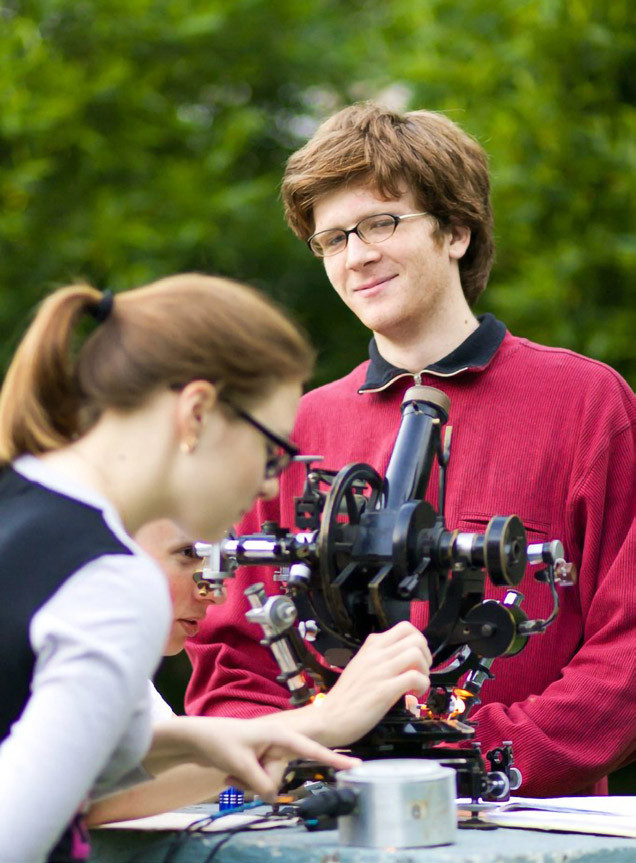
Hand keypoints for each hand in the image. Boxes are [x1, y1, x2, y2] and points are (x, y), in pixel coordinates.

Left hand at [175, 716, 358, 800]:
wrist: (197, 737)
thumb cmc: (220, 742)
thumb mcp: (242, 765)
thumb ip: (263, 784)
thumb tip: (272, 797)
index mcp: (279, 735)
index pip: (312, 749)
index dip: (334, 759)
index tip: (357, 766)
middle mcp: (276, 742)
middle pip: (280, 775)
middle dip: (259, 779)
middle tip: (238, 768)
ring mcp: (267, 753)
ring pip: (268, 782)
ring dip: (249, 782)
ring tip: (231, 769)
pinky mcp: (258, 762)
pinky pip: (259, 782)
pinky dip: (245, 782)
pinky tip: (230, 772)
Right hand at [318, 621, 431, 745]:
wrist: (328, 718)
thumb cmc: (345, 696)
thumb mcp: (360, 666)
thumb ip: (378, 658)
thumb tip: (401, 659)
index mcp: (371, 646)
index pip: (405, 628)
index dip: (418, 642)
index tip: (415, 659)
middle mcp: (376, 654)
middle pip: (416, 638)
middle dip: (426, 655)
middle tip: (420, 672)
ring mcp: (380, 671)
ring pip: (416, 653)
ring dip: (425, 670)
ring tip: (417, 685)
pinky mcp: (384, 690)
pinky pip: (415, 677)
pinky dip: (422, 686)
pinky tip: (413, 696)